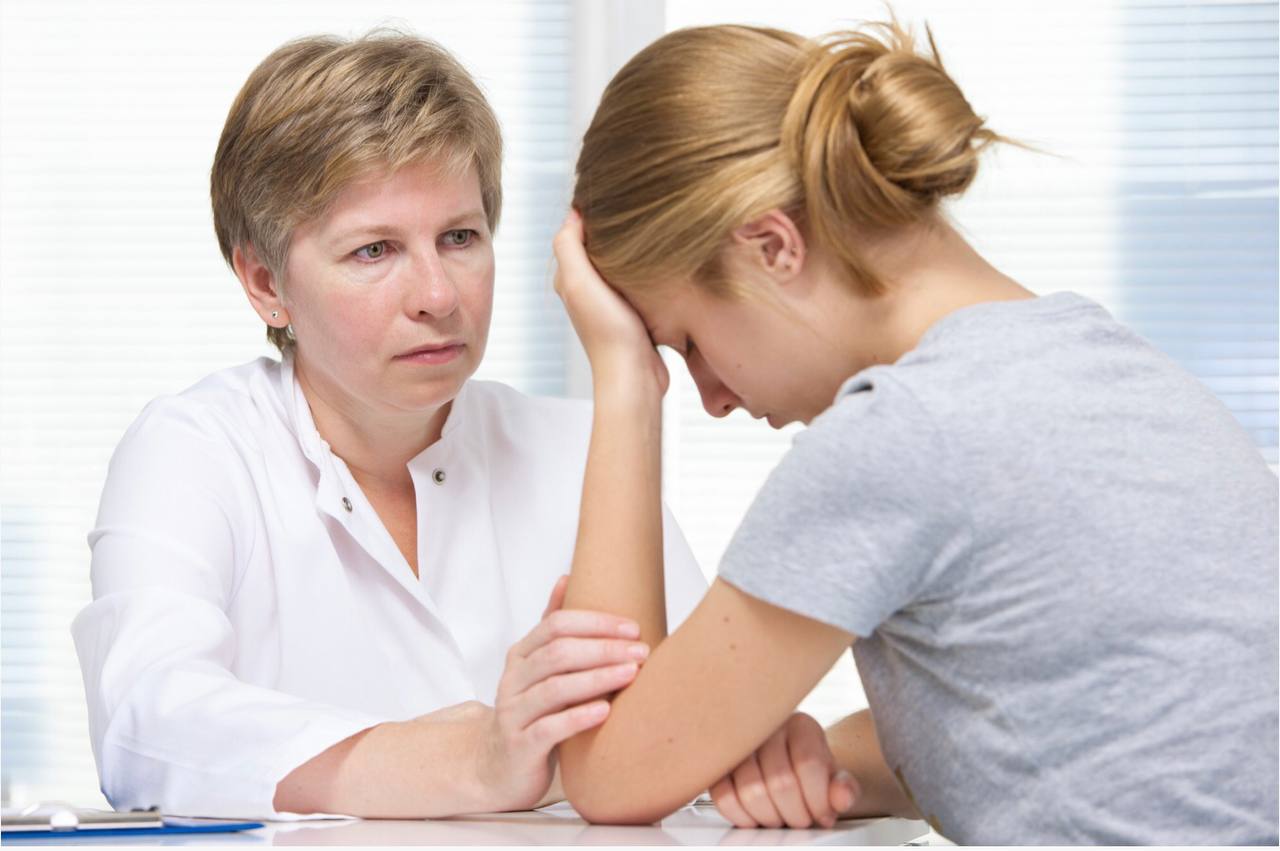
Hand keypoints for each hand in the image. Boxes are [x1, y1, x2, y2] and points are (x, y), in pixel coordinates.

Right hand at [477, 575, 650, 810]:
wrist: (499, 769)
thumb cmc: (531, 713)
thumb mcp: (538, 668)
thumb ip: (552, 627)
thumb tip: (567, 577)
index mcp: (521, 655)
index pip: (555, 625)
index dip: (595, 623)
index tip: (633, 627)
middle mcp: (513, 680)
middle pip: (558, 653)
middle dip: (603, 648)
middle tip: (641, 650)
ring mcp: (513, 713)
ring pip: (555, 688)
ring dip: (597, 678)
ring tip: (631, 674)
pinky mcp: (520, 747)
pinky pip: (549, 728)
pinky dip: (579, 717)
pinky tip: (605, 711)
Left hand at [552, 209, 668, 395]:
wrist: (635, 376)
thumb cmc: (607, 331)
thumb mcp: (579, 282)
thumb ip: (570, 247)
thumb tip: (574, 213)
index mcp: (570, 279)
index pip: (575, 234)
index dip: (590, 214)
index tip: (613, 195)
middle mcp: (588, 290)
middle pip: (599, 247)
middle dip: (613, 228)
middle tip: (636, 207)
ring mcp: (612, 302)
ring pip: (620, 263)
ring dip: (633, 248)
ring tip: (651, 229)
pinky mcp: (634, 313)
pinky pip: (638, 281)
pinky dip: (646, 268)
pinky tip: (660, 261)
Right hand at [709, 712, 858, 828]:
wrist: (787, 764)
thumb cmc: (810, 772)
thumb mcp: (834, 778)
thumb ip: (844, 788)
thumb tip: (842, 797)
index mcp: (801, 725)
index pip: (808, 763)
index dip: (818, 801)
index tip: (823, 815)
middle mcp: (767, 727)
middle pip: (780, 781)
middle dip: (796, 814)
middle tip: (801, 820)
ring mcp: (739, 743)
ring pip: (750, 791)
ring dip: (771, 818)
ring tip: (781, 818)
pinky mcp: (718, 763)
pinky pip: (724, 797)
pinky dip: (743, 817)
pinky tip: (758, 816)